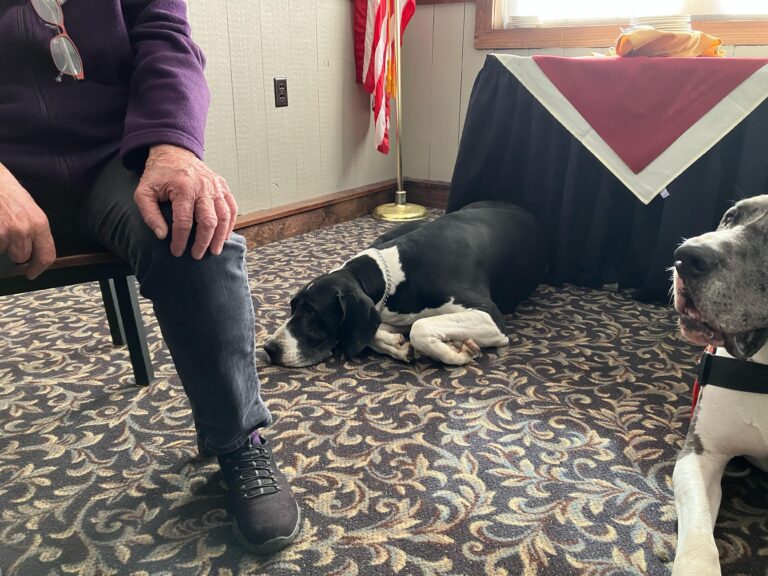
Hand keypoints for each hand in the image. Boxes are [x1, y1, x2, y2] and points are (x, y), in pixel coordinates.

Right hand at [0, 164, 55, 278]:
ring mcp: (5, 233)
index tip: (32, 273)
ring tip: (1, 227)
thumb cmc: (6, 191)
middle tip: (8, 237)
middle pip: (21, 257)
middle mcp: (24, 230)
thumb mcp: (30, 209)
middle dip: (14, 252)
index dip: (38, 268)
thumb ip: (35, 231)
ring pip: (4, 253)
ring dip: (1, 246)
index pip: (46, 256)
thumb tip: (34, 251)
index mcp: (39, 223)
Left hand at [134, 144, 236, 258]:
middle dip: (203, 242)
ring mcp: (216, 186)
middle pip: (208, 221)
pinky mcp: (223, 186)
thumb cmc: (158, 175)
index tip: (176, 252)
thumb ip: (150, 214)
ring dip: (220, 236)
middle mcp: (203, 187)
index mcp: (183, 188)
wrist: (174, 153)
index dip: (181, 240)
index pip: (184, 221)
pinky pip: (232, 208)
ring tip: (214, 250)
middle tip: (197, 256)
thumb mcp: (144, 192)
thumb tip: (162, 235)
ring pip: (224, 216)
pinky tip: (224, 236)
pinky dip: (230, 224)